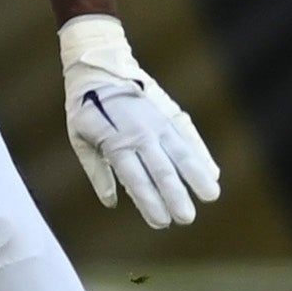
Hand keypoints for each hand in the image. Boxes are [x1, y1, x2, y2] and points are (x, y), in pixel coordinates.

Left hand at [57, 14, 220, 228]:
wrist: (100, 68)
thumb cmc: (86, 109)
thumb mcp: (79, 138)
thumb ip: (97, 171)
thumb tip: (111, 202)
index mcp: (115, 142)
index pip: (136, 179)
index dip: (149, 202)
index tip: (160, 222)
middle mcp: (140, 134)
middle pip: (161, 170)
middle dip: (175, 195)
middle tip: (187, 218)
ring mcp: (157, 123)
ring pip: (181, 153)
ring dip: (196, 175)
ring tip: (211, 196)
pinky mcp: (168, 115)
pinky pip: (187, 138)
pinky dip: (200, 155)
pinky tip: (211, 173)